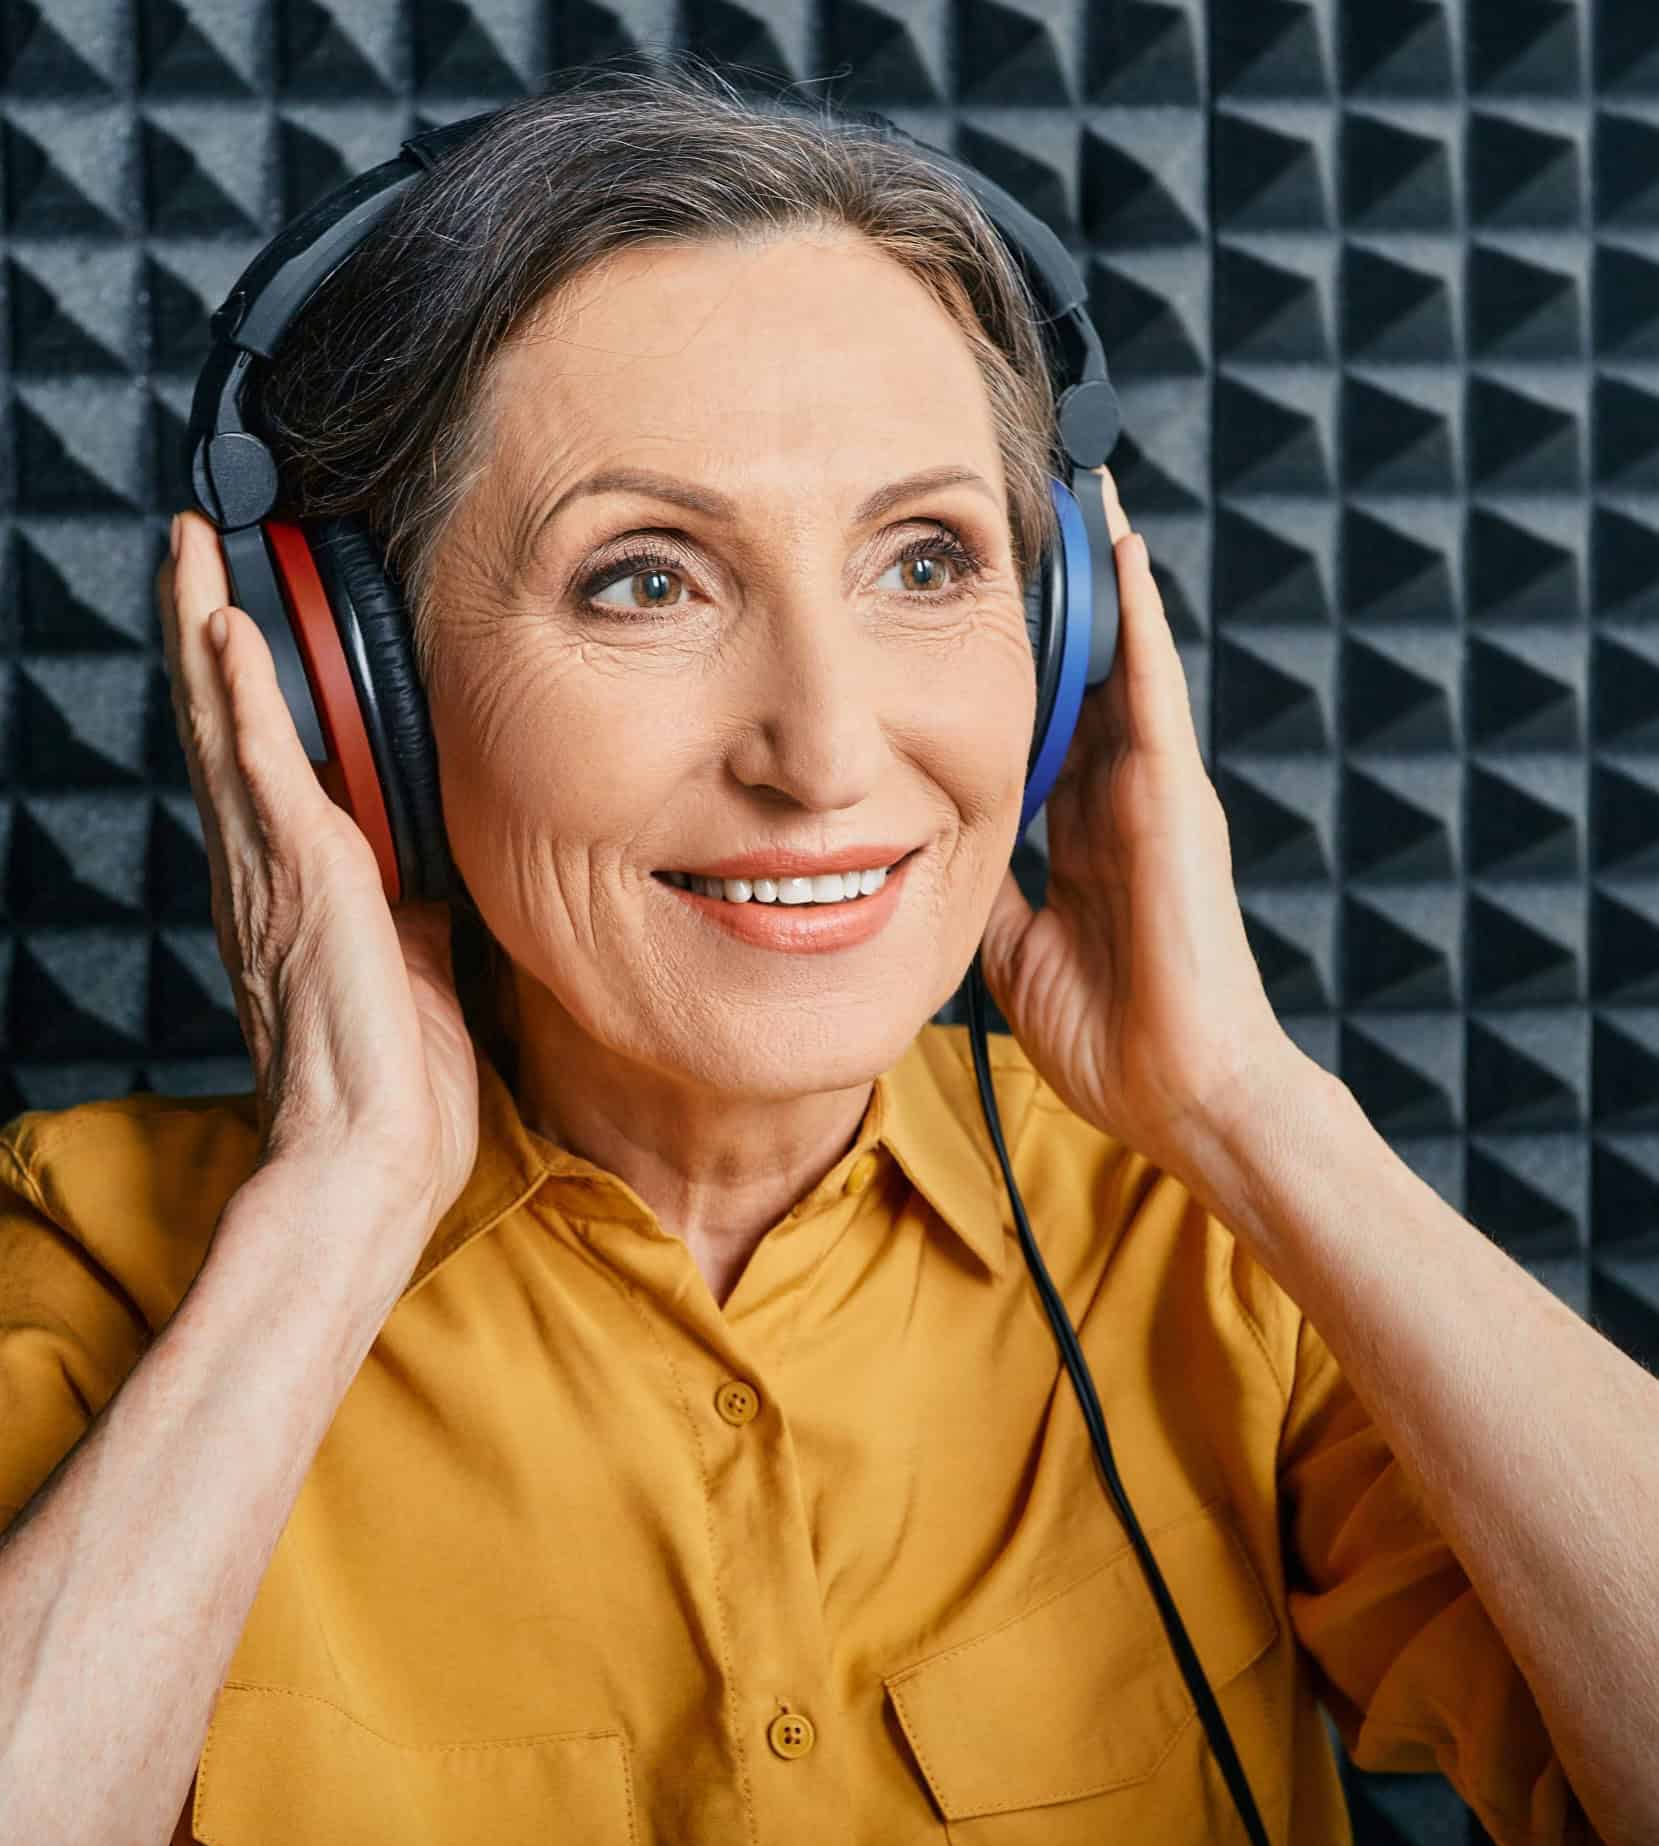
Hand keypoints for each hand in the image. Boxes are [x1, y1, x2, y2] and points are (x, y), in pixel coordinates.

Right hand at [155, 513, 479, 1243]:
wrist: (369, 1157)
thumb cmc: (390, 1083)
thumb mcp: (419, 966)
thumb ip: (418, 902)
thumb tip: (440, 864)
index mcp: (290, 890)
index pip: (257, 762)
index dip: (240, 686)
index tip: (237, 612)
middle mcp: (261, 869)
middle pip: (217, 722)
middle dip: (202, 625)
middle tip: (193, 540)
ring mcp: (271, 869)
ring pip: (220, 722)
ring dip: (203, 625)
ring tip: (191, 544)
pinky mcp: (299, 878)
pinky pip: (257, 765)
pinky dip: (237, 694)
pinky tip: (223, 623)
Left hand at [978, 469, 1295, 1176]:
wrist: (1179, 1090)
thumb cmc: (1110, 1032)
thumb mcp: (1015, 945)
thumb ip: (986, 883)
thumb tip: (928, 846)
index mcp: (1086, 833)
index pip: (1045, 728)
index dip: (1016, 667)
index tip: (978, 610)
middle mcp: (1121, 798)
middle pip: (1084, 677)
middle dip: (1057, 602)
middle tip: (1024, 516)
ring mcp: (1155, 791)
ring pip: (1122, 663)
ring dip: (1099, 582)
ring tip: (1078, 494)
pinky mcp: (1177, 794)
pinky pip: (1153, 688)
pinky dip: (1139, 618)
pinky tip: (1121, 550)